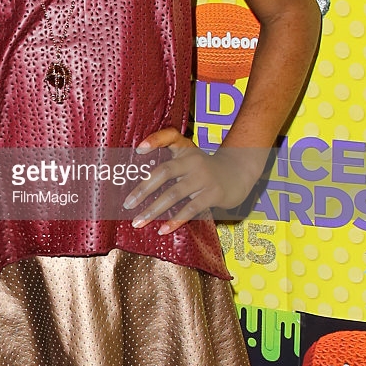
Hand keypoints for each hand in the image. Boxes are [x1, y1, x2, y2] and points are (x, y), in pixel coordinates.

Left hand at [122, 128, 264, 234]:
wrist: (238, 175)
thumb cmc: (205, 169)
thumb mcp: (189, 158)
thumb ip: (169, 163)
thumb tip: (138, 184)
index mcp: (185, 148)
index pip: (170, 136)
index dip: (155, 140)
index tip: (138, 149)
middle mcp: (193, 160)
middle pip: (164, 172)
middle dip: (143, 189)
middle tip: (127, 204)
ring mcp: (204, 177)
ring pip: (174, 194)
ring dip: (154, 209)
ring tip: (139, 221)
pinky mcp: (213, 193)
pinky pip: (190, 209)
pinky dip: (174, 220)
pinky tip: (162, 229)